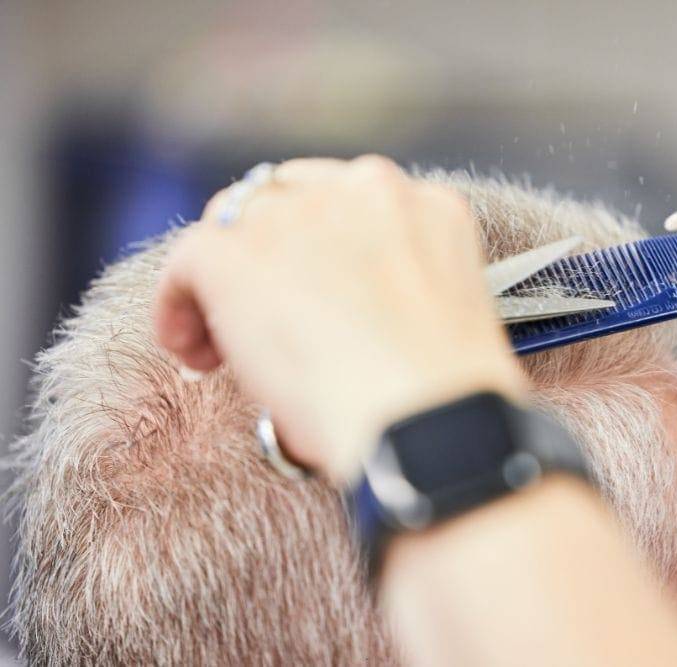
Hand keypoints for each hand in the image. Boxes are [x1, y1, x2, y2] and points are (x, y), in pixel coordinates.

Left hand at [154, 157, 526, 481]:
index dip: (316, 253)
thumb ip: (391, 289)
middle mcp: (369, 188)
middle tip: (259, 319)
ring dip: (223, 280)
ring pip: (234, 224)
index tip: (307, 299)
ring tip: (218, 345)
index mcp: (427, 208)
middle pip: (286, 201)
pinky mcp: (241, 250)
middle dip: (266, 255)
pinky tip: (192, 351)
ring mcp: (302, 213)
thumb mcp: (438, 319)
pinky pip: (189, 261)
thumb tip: (334, 325)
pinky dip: (178, 304)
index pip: (349, 206)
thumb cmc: (447, 405)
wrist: (430, 425)